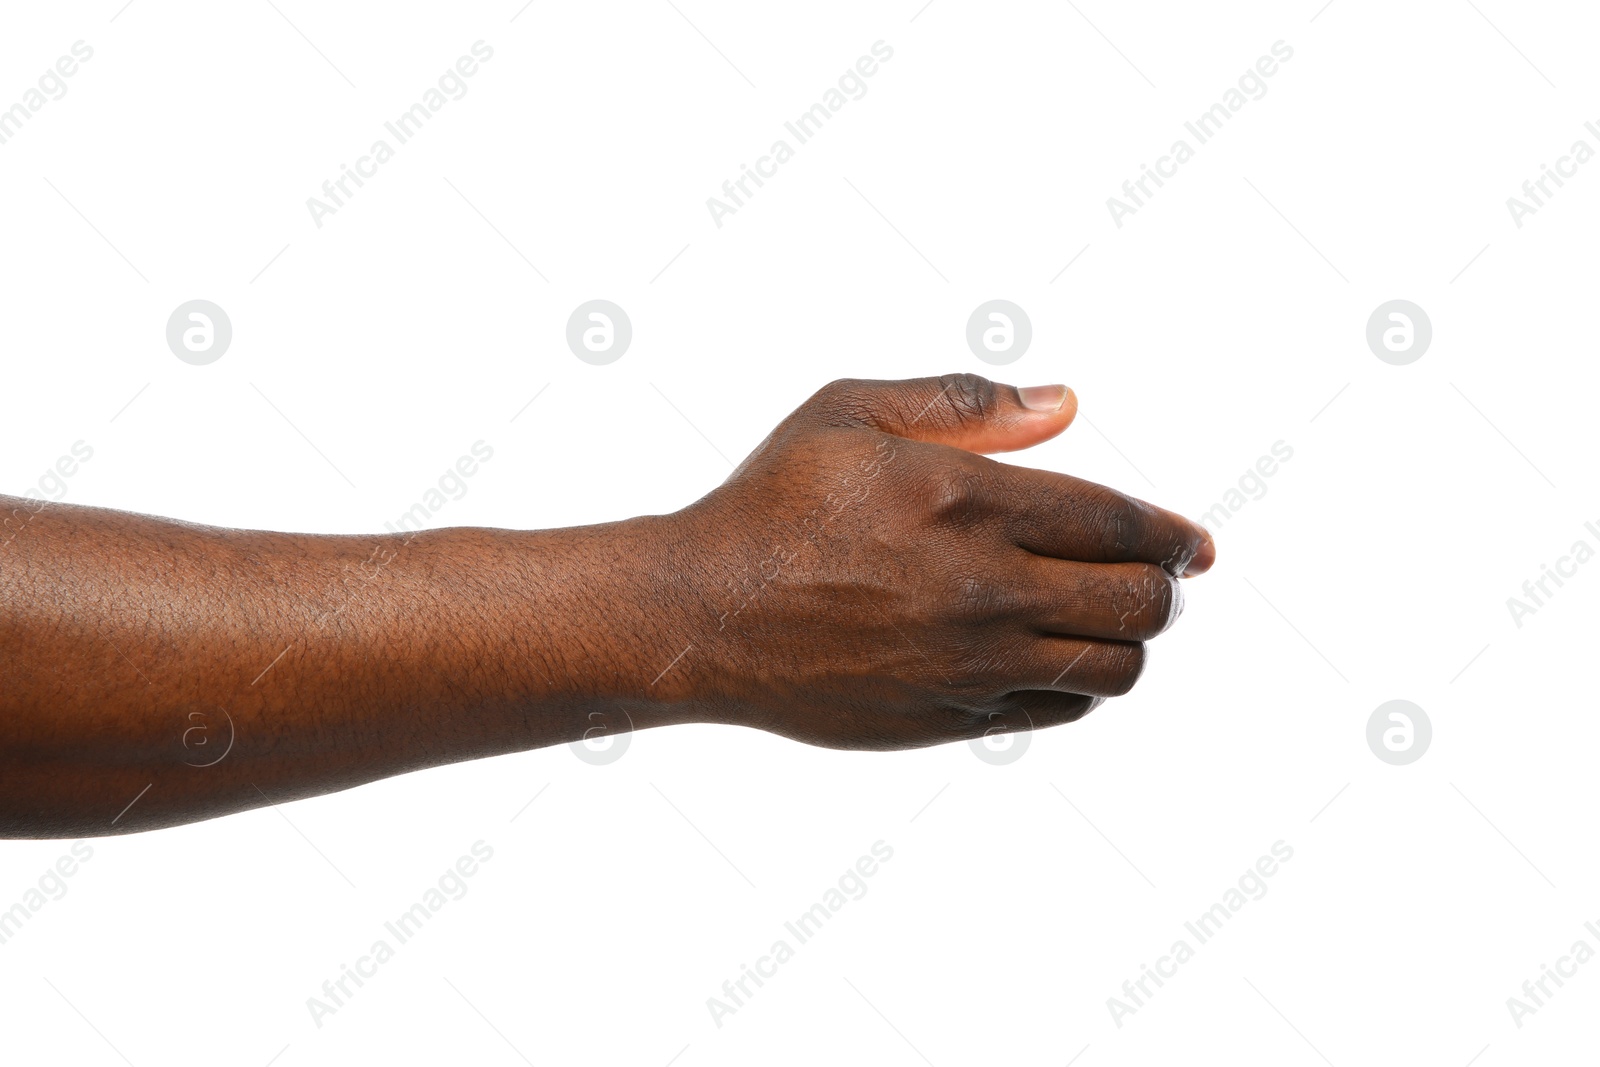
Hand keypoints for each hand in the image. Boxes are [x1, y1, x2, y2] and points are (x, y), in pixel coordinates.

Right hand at [656, 374, 1214, 749]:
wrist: (702, 615)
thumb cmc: (771, 504)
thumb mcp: (851, 413)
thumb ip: (964, 403)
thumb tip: (1064, 403)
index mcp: (972, 502)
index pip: (1122, 525)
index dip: (1174, 535)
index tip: (1196, 544)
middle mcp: (987, 589)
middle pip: (1138, 602)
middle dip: (1165, 588)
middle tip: (1159, 578)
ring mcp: (972, 663)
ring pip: (1112, 667)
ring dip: (1132, 642)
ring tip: (1113, 621)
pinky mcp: (950, 718)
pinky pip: (1057, 709)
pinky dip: (1081, 685)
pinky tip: (1059, 659)